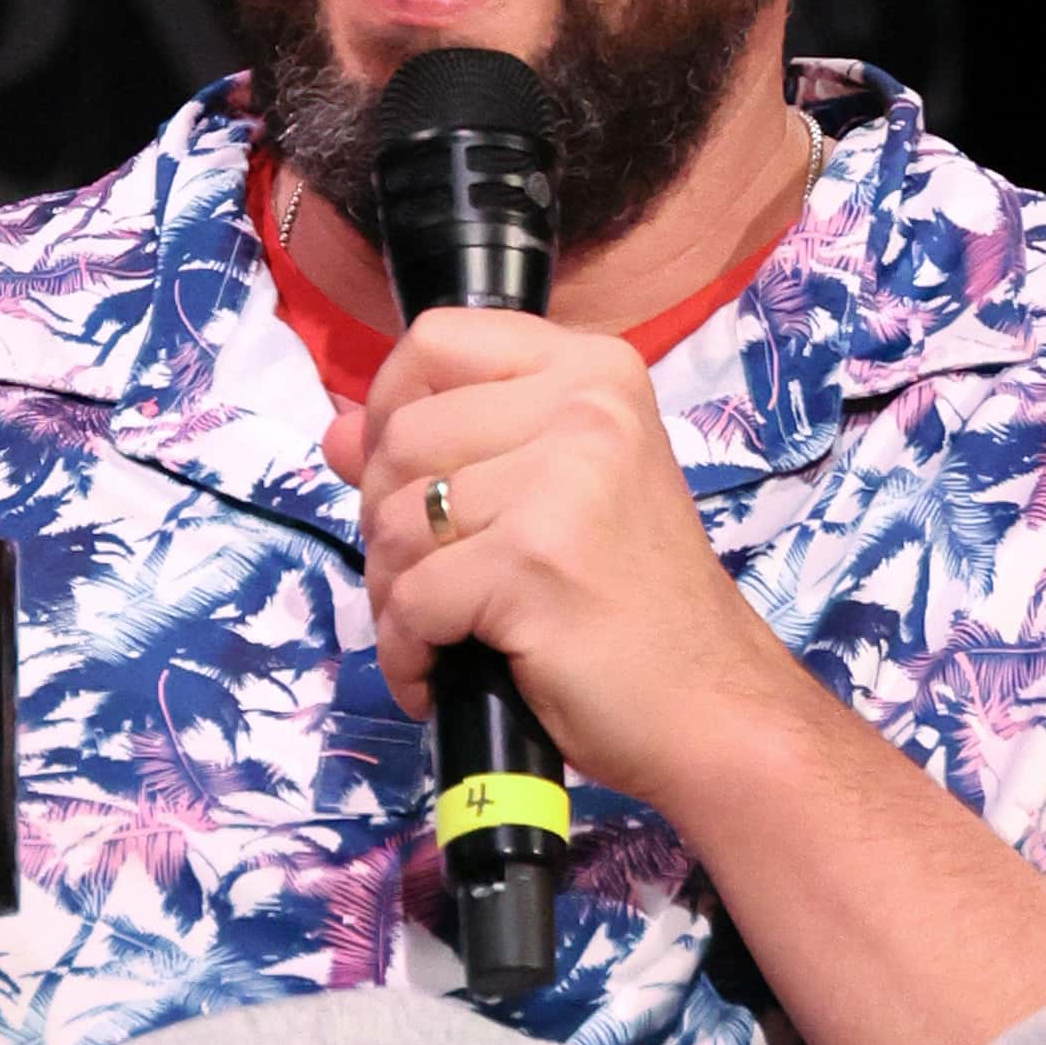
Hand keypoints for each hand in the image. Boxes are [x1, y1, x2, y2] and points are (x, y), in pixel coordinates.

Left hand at [326, 311, 791, 816]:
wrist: (708, 702)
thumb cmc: (631, 602)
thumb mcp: (551, 496)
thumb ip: (448, 449)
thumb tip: (338, 431)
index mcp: (593, 370)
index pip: (435, 342)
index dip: (392, 408)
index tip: (406, 476)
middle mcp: (584, 407)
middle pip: (402, 437)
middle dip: (386, 523)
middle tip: (428, 581)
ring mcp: (563, 481)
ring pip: (398, 523)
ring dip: (395, 595)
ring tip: (439, 633)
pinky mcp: (534, 562)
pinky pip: (412, 599)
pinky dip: (410, 653)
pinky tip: (439, 676)